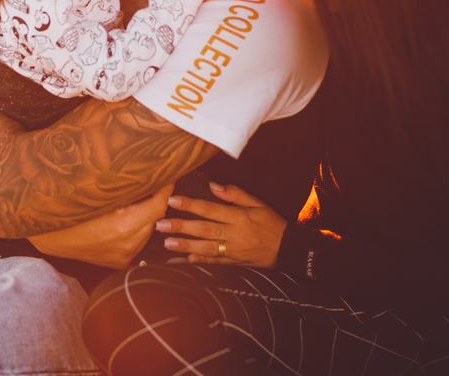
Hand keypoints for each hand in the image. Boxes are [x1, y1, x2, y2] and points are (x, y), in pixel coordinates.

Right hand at [29, 183, 174, 269]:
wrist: (47, 236)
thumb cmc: (68, 209)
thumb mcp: (95, 192)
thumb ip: (122, 182)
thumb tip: (145, 164)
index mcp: (123, 226)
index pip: (158, 205)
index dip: (166, 187)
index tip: (168, 173)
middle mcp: (127, 244)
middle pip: (155, 216)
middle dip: (156, 198)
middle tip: (152, 179)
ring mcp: (124, 255)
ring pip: (148, 229)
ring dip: (146, 214)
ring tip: (136, 197)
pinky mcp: (119, 262)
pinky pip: (137, 240)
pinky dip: (136, 228)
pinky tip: (126, 216)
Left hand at [158, 182, 286, 267]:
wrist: (288, 248)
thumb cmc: (272, 223)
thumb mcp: (257, 203)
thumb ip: (234, 194)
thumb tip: (213, 186)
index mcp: (237, 217)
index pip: (209, 209)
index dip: (190, 205)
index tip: (172, 201)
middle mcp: (233, 234)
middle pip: (203, 229)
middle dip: (180, 226)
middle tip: (160, 224)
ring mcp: (233, 250)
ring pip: (205, 247)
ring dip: (185, 245)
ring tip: (167, 242)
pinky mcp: (235, 262)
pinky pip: (216, 263)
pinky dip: (201, 261)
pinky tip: (186, 259)